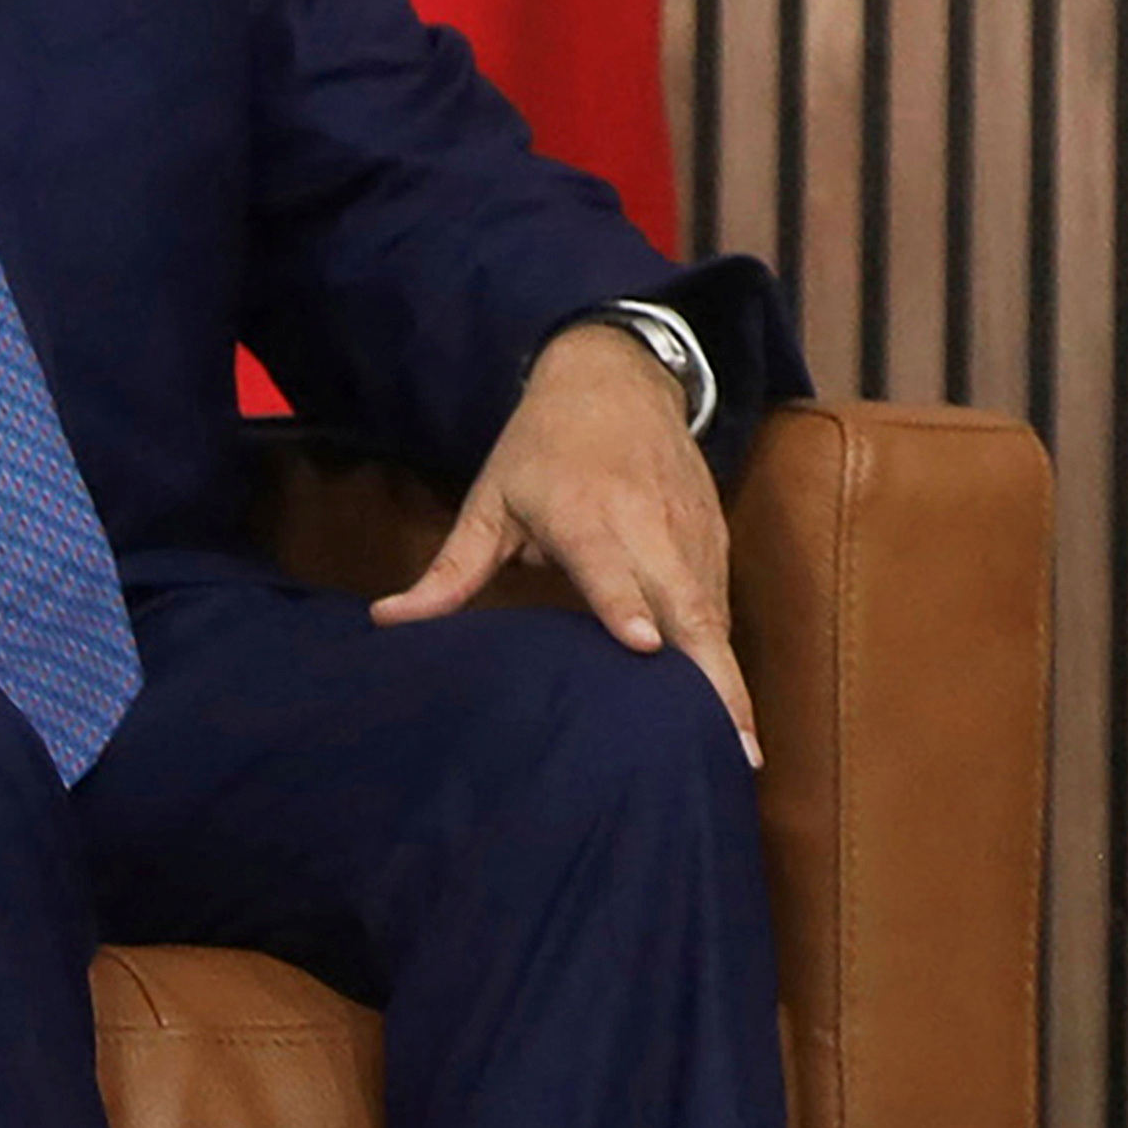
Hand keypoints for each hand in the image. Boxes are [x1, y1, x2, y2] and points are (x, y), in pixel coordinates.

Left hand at [381, 321, 753, 764]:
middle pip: (686, 606)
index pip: (609, 566)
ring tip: (741, 749)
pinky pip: (721, 606)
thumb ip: (449, 570)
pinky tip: (733, 710)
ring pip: (713, 615)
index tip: (644, 647)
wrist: (617, 378)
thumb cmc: (542, 446)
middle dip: (710, 674)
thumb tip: (385, 622)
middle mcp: (646, 526)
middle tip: (731, 745)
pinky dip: (727, 656)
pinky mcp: (715, 541)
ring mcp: (689, 535)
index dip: (625, 605)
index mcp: (584, 514)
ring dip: (728, 679)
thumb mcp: (489, 499)